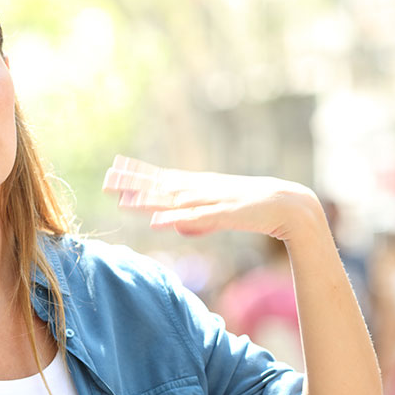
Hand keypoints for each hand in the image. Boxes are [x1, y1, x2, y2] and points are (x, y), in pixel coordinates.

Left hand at [102, 155, 326, 242]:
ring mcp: (211, 200)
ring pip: (173, 201)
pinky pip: (196, 218)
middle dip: (133, 183)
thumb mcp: (215, 215)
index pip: (161, 178)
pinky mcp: (224, 213)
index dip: (137, 174)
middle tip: (106, 179)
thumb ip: (192, 220)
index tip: (113, 168)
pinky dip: (176, 220)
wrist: (288, 205)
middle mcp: (200, 190)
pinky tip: (158, 223)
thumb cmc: (250, 209)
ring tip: (123, 202)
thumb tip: (170, 226)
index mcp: (197, 187)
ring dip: (148, 201)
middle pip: (160, 186)